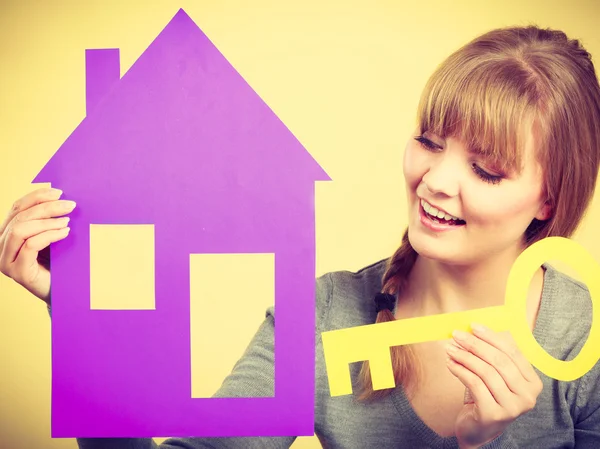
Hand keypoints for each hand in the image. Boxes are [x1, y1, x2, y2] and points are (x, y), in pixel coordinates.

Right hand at [0, 188, 74, 304]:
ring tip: (67, 221)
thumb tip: (61, 197)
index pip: (17, 208)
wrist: (64, 291)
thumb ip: (49, 220)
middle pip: (20, 217)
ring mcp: (6, 260)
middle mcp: (1, 245)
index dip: (36, 196)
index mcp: (7, 233)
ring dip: (47, 221)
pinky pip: (30, 245)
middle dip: (46, 207)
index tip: (59, 192)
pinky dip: (49, 235)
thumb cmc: (59, 262)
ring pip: (20, 229)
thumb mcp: (52, 236)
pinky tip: (64, 232)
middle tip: (69, 206)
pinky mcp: (16, 271)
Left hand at [445, 323, 542, 448]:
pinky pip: (475, 384)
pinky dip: (460, 371)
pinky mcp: (494, 414)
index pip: (512, 352)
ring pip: (486, 372)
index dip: (492, 337)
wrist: (479, 430)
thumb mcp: (496, 376)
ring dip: (464, 357)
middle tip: (457, 335)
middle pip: (499, 361)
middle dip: (475, 344)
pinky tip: (450, 364)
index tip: (473, 326)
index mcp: (532, 382)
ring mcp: (512, 407)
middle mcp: (527, 396)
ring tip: (450, 349)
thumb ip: (494, 355)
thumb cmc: (487, 397)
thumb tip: (477, 329)